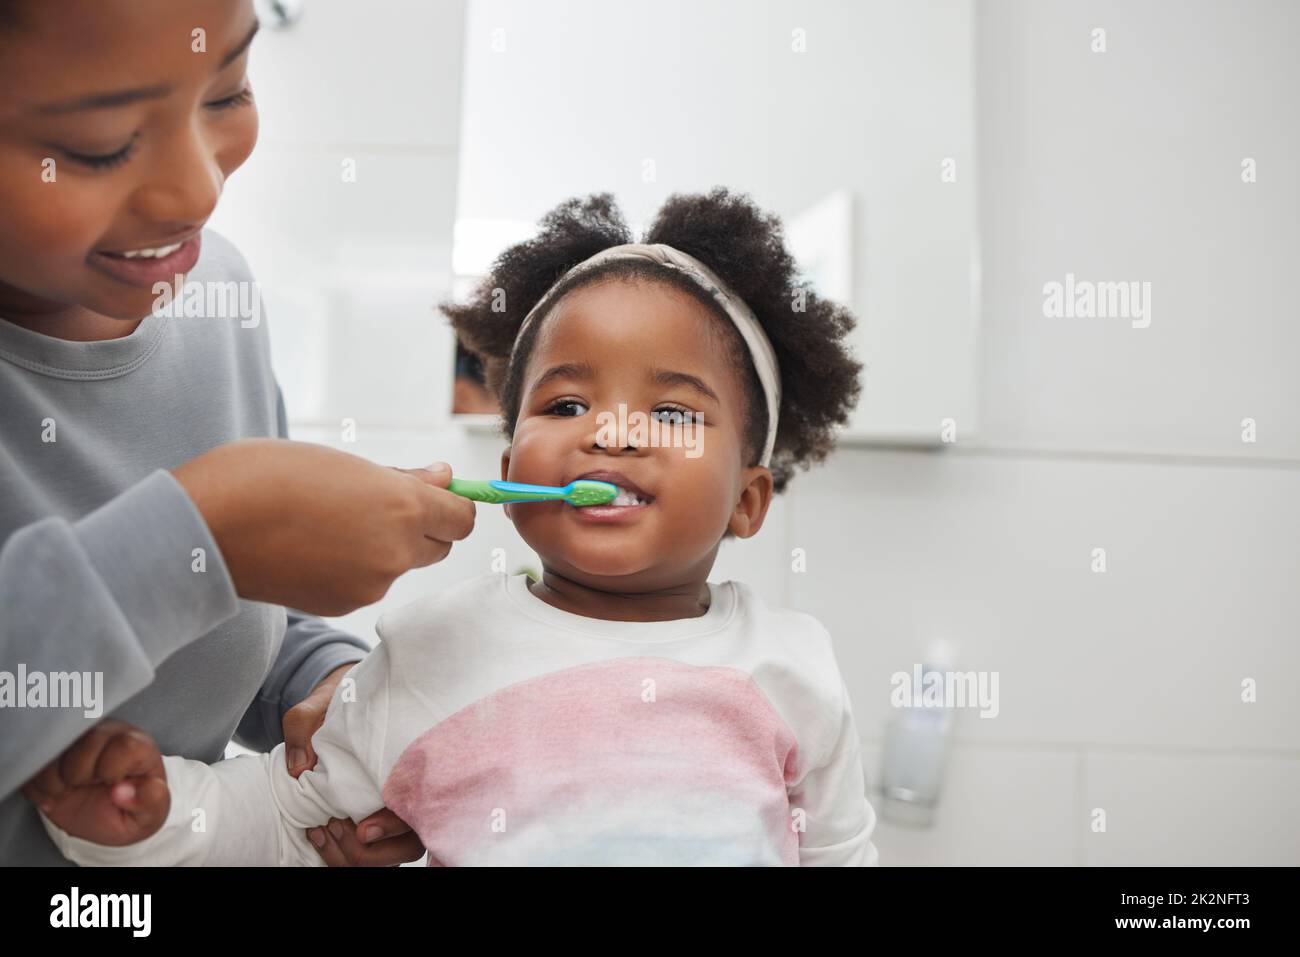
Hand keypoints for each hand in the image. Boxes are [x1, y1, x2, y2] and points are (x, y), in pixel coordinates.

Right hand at [22, 720, 168, 845]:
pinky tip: (55, 792)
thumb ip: (151, 801)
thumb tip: (123, 791)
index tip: (112, 785)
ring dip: (56, 780)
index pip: (125, 745)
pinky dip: (38, 785)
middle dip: (82, 775)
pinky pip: (33, 760)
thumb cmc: (130, 809)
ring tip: (70, 790)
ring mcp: (78, 737)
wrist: (104, 815)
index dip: (112, 771)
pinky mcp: (52, 748)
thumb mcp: (150, 813)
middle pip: (87, 742)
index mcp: (139, 746)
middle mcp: (109, 733)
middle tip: (88, 787)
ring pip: (55, 747)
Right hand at [173, 439, 475, 615]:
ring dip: (384, 547)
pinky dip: (354, 568)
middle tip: (377, 503)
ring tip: (332, 520)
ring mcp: (369, 585)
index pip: (462, 518)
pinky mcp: (341, 606)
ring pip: (399, 565)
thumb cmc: (268, 476)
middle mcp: (394, 553)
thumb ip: (401, 478)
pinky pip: (367, 584)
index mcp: (402, 508)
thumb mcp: (342, 462)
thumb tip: (443, 478)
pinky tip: (315, 547)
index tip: (432, 492)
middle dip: (422, 527)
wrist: (205, 526)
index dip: (450, 504)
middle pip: (438, 546)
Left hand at [286, 665, 424, 866]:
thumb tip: (298, 768)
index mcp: (412, 764)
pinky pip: (373, 857)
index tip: (363, 829)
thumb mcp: (320, 703)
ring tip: (323, 829)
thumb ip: (304, 724)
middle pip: (409, 847)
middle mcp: (413, 794)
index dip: (394, 825)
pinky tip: (319, 834)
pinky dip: (343, 856)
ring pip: (392, 858)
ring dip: (354, 856)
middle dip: (369, 851)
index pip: (420, 811)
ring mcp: (398, 814)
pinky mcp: (380, 824)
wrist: (347, 701)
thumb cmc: (342, 703)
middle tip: (333, 825)